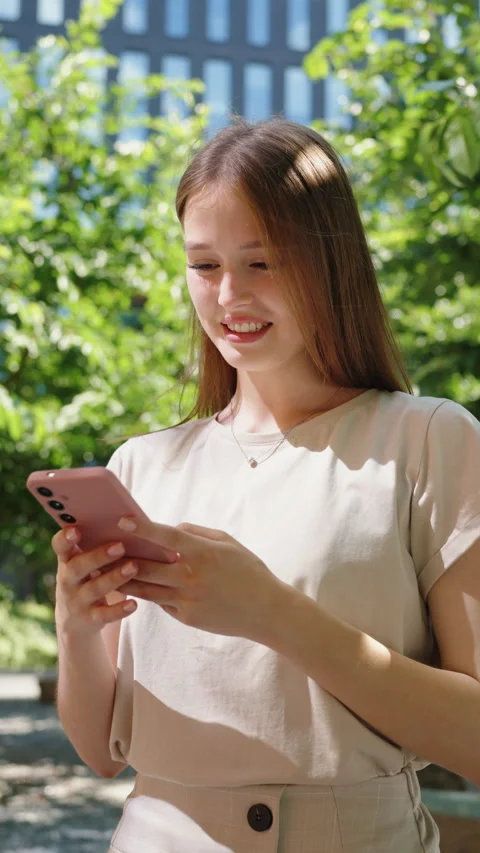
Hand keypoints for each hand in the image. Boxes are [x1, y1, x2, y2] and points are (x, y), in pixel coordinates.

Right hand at [52, 527, 139, 635]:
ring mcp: (77, 601)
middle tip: (120, 546)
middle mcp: (68, 581)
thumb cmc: (87, 579)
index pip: (60, 547)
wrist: (75, 623)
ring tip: (133, 567)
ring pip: (94, 589)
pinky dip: (118, 610)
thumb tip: (126, 513)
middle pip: (78, 567)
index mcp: (67, 561)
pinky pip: (104, 615)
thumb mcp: (84, 563)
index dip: (65, 539)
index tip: (76, 529)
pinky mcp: (89, 620)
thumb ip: (96, 543)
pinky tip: (133, 604)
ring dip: (114, 578)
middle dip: (98, 556)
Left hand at [116, 516, 289, 642]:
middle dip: (123, 557)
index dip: (142, 528)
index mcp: (202, 553)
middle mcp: (191, 577)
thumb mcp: (228, 542)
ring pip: (146, 589)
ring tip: (108, 570)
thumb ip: (197, 533)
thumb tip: (171, 529)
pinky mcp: (186, 617)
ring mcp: (187, 600)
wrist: (265, 611)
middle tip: (103, 548)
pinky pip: (161, 602)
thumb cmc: (248, 571)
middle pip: (146, 566)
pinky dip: (149, 593)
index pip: (166, 537)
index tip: (122, 520)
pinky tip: (135, 586)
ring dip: (125, 579)